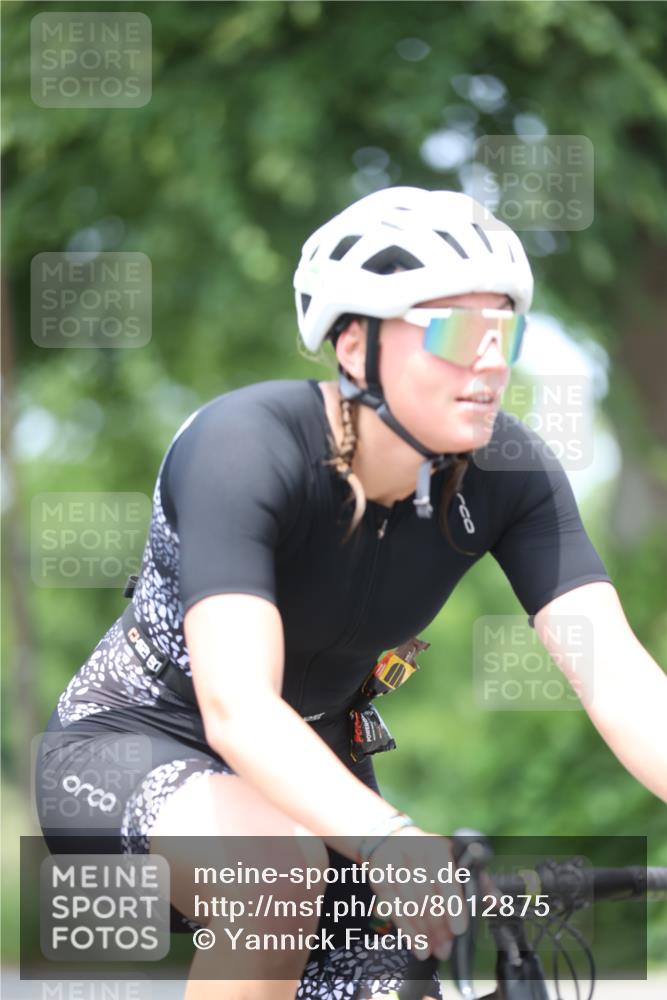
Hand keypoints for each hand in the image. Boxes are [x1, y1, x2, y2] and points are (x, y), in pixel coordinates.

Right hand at [366, 827, 468, 959]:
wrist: (390, 839)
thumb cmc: (431, 856)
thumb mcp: (455, 859)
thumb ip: (478, 880)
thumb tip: (497, 902)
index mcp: (437, 846)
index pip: (445, 876)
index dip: (453, 904)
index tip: (459, 930)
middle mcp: (414, 851)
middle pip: (427, 896)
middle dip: (439, 927)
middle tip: (447, 948)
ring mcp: (394, 864)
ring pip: (411, 906)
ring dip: (424, 933)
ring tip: (435, 950)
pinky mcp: (380, 876)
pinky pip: (394, 910)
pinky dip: (408, 932)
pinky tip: (418, 946)